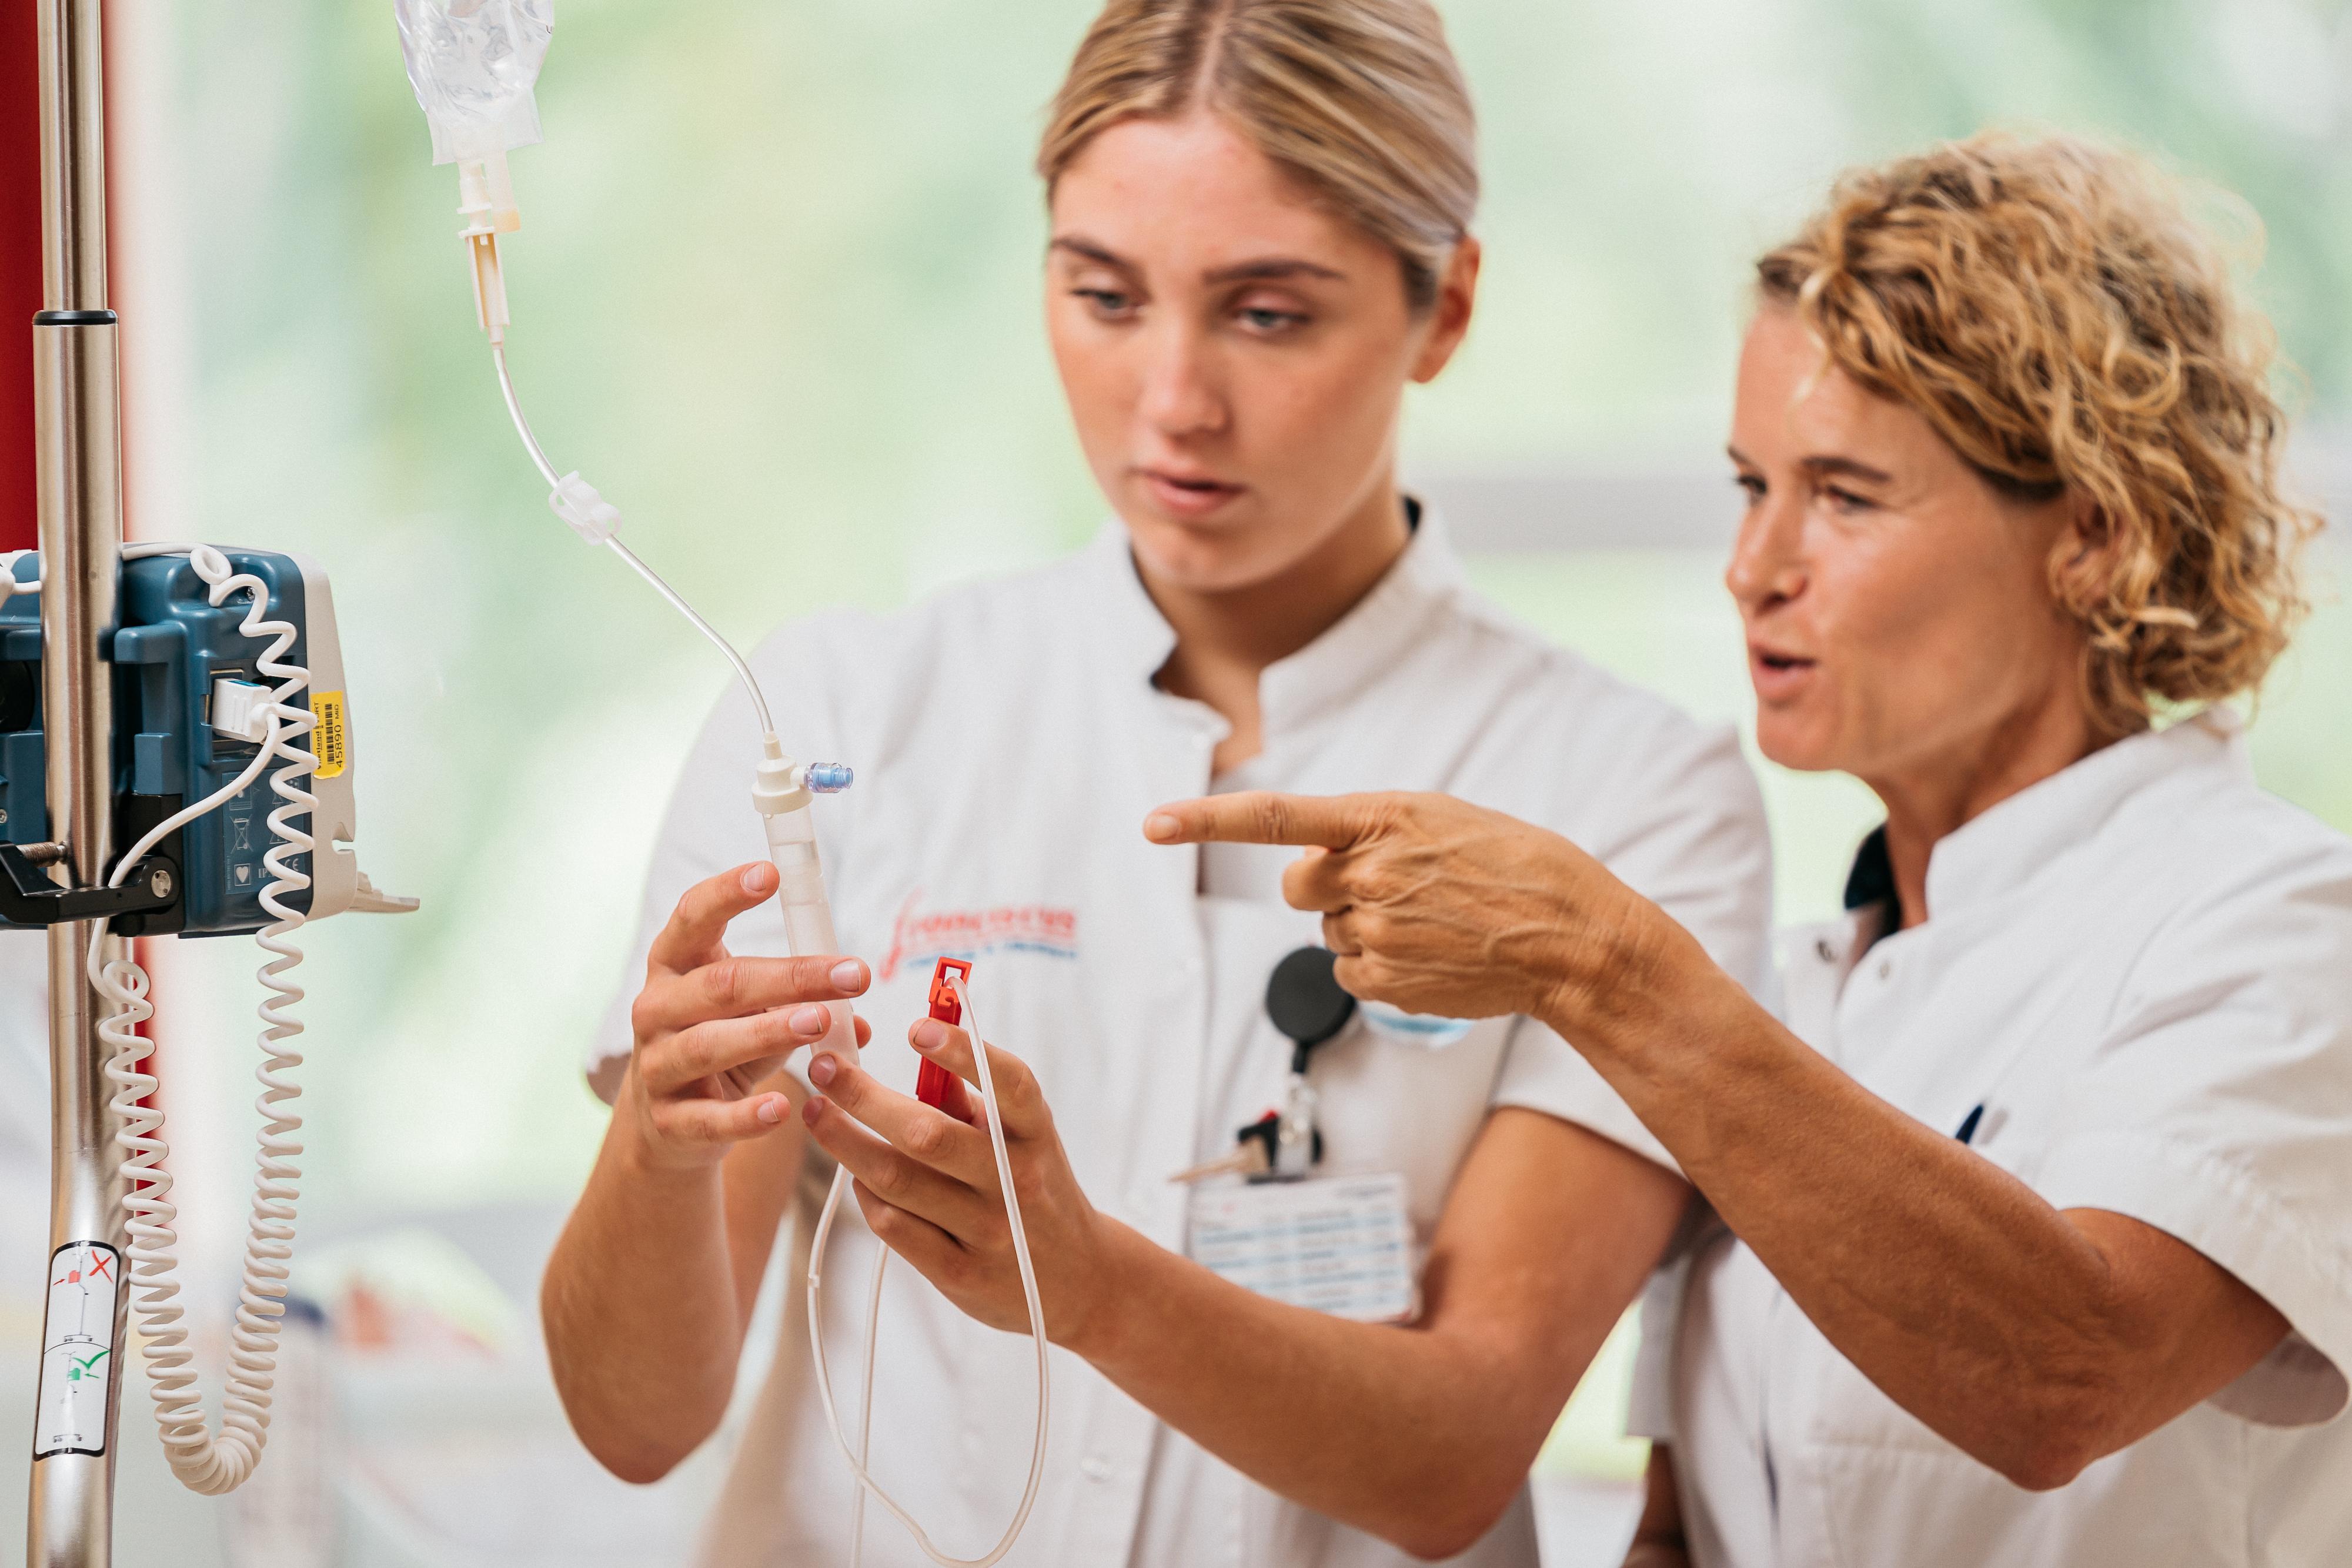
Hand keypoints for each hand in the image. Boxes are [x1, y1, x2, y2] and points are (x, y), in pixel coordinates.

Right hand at [621, 862, 872, 1172]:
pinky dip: (747, 1114)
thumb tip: (862, 1019)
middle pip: (722, 984)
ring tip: (820, 1023)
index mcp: (675, 965)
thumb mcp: (755, 1013)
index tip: (772, 873)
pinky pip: (709, 1117)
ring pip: (710, 1044)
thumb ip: (805, 1004)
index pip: (692, 918)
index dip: (726, 894)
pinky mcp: (668, 1120)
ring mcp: (657, 1065)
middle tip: (854, 974)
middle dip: (791, 977)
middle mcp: (657, 1008)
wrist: (669, 1123)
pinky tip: (782, 1106)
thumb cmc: (722, 1045)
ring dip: (770, 1032)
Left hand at [799, 1018, 1117, 1347]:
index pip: (1008, 1084)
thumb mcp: (1024, 1139)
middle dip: (864, 1097)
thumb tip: (925, 1050)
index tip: (916, 1027)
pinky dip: (866, 1194)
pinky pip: (895, 1226)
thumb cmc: (1037, 1190)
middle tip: (824, 1068)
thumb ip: (975, 1100)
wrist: (1080, 1279)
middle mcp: (1015, 1181)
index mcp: (1037, 1135)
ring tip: (817, 1113)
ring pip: (899, 1181)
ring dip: (847, 1142)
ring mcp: (988, 1231)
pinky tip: (856, 1174)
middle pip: (927, 1134)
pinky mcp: (959, 1273)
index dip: (963, 1052)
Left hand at [1143, 791, 1665, 1029]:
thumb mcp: (1440, 820)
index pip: (1275, 817)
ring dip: (1364, 926)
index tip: (1153, 824)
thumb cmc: (1512, 866)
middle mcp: (1370, 873)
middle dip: (1324, 885)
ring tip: (1432, 921)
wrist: (1570, 934)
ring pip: (1328, 931)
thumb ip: (1370, 831)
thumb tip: (1314, 857)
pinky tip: (1431, 955)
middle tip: (1387, 886)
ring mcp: (1376, 930)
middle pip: (1297, 883)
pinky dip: (1379, 967)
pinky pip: (1350, 973)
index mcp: (1383, 818)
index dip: (1207, 821)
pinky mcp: (1385, 981)